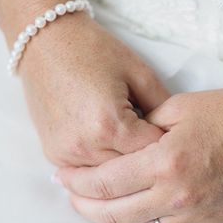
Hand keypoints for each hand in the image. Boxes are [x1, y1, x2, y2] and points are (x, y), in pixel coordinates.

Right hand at [18, 14, 169, 166]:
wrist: (45, 42)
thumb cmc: (92, 51)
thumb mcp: (139, 73)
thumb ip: (164, 108)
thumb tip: (178, 135)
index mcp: (111, 125)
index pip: (153, 154)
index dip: (168, 147)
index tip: (175, 139)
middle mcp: (86, 145)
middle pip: (131, 173)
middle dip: (147, 162)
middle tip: (159, 148)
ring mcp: (66, 153)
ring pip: (108, 179)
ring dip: (124, 169)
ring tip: (134, 150)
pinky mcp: (53, 154)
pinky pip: (86, 172)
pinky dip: (101, 166)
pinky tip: (111, 151)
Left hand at [56, 84, 222, 222]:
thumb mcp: (181, 106)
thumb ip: (143, 125)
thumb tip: (112, 141)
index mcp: (165, 161)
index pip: (104, 182)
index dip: (76, 182)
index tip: (61, 175)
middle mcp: (177, 195)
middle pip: (112, 213)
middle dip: (82, 205)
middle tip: (69, 194)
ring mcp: (195, 217)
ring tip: (92, 212)